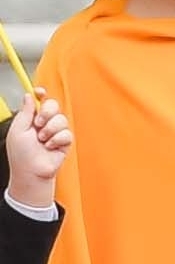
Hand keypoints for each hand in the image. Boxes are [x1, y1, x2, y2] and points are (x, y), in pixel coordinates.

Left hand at [5, 90, 70, 208]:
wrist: (32, 171)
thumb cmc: (21, 154)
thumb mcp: (18, 129)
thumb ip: (25, 111)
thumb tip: (29, 96)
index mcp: (31, 119)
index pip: (39, 101)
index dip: (41, 94)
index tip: (39, 92)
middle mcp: (44, 123)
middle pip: (54, 105)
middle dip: (47, 113)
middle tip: (38, 124)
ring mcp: (55, 132)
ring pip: (61, 119)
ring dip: (51, 130)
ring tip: (43, 140)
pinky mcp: (65, 141)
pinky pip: (67, 133)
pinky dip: (58, 140)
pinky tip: (50, 146)